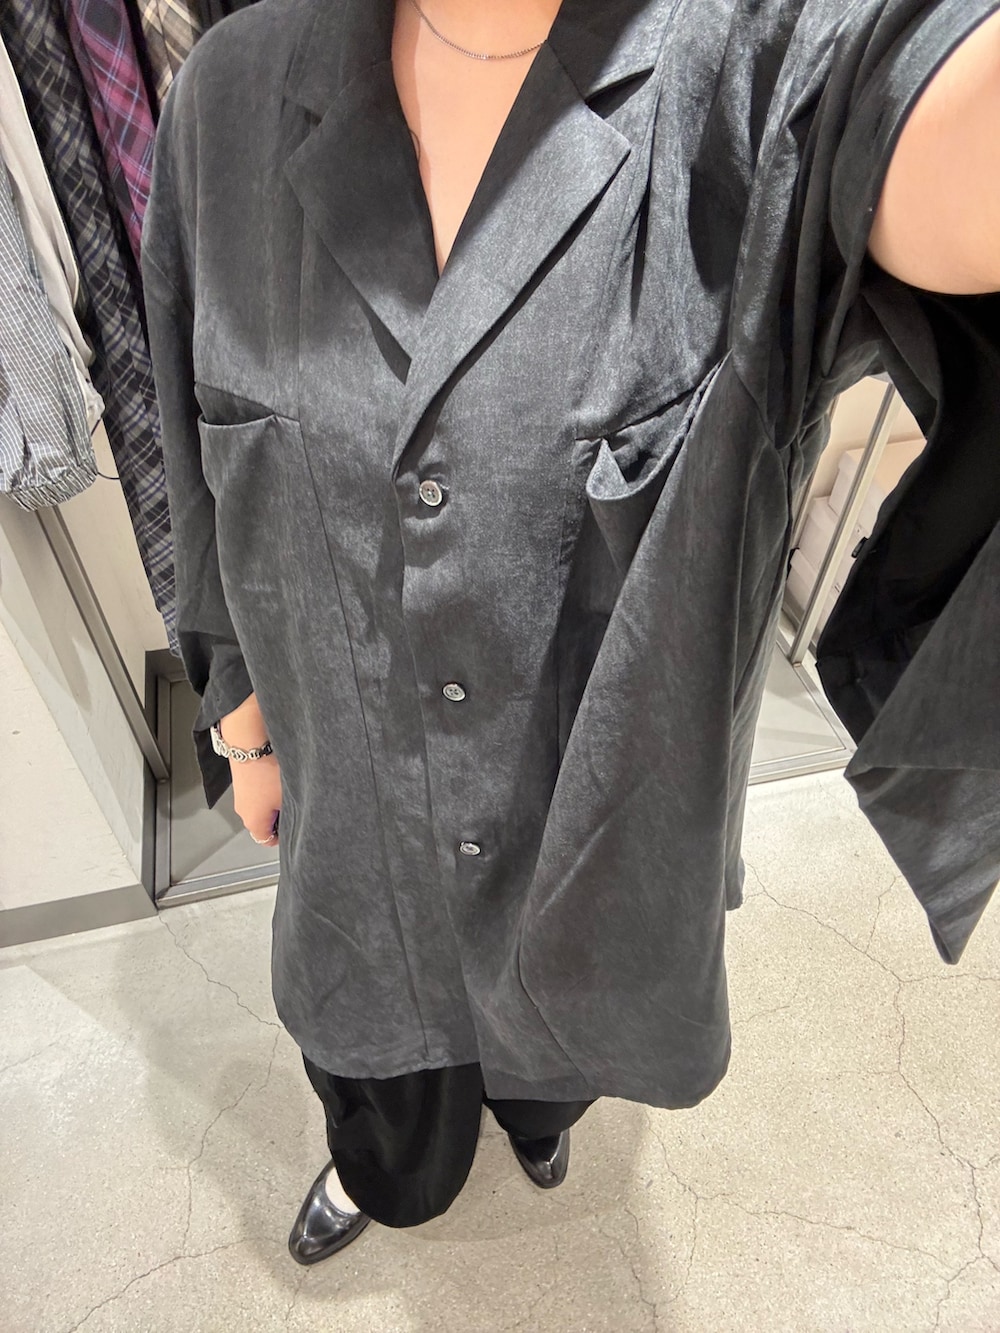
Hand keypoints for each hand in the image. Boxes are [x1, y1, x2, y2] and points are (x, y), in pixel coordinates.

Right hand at [219, 694, 281, 846]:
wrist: (248, 741)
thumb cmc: (269, 771)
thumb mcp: (290, 796)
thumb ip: (296, 813)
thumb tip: (303, 817)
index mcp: (254, 823)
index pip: (269, 840)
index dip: (284, 834)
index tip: (295, 824)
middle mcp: (244, 812)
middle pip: (265, 822)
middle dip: (280, 815)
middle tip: (295, 801)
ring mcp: (240, 796)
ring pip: (261, 805)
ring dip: (274, 799)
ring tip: (285, 785)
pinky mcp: (240, 781)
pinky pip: (257, 791)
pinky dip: (266, 787)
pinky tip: (275, 775)